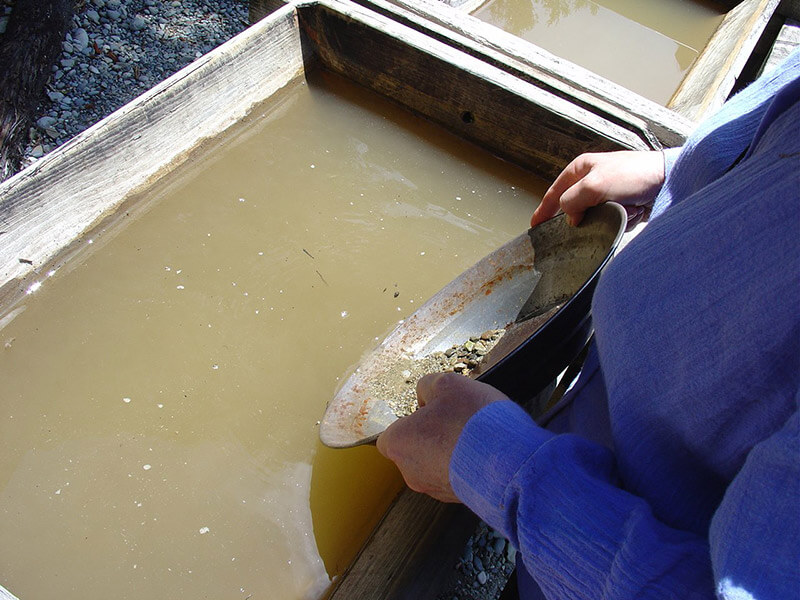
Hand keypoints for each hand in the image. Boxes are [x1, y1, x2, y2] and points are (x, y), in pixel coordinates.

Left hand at [376, 373, 507, 502]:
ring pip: (435, 465)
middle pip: (414, 450)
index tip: (429, 412)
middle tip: (455, 420)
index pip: (389, 436)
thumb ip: (427, 386)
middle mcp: (410, 471)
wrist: (509, 460)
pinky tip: (486, 452)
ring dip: (450, 451)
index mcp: (399, 443)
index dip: (408, 422)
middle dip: (431, 436)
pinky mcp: (457, 499)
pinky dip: (466, 466)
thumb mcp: (447, 383)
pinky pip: (456, 478)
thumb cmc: (472, 420)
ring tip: (475, 435)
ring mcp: (434, 489)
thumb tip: (424, 395)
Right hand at [531, 151, 664, 227]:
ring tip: (621, 208)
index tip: (535, 225)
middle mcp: (592, 179)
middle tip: (586, 222)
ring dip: (606, 217)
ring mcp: (607, 193)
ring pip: (593, 216)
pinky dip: (620, 220)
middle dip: (582, 216)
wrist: (667, 180)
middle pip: (574, 207)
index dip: (543, 209)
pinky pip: (611, 220)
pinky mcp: (622, 204)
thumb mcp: (594, 185)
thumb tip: (568, 218)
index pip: (554, 192)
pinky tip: (630, 211)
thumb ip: (572, 201)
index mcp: (581, 168)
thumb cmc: (634, 174)